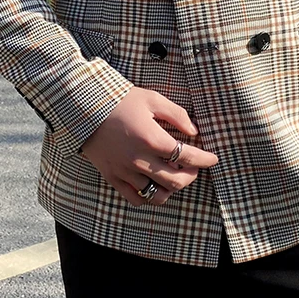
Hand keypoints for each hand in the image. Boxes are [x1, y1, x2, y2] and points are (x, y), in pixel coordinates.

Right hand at [80, 86, 218, 206]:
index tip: (213, 159)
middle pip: (176, 181)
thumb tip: (194, 131)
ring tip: (174, 176)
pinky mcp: (113, 178)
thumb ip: (177, 115)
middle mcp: (140, 160)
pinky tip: (154, 185)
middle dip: (191, 176)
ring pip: (157, 195)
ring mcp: (125, 172)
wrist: (85, 108)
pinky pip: (136, 198)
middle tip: (193, 167)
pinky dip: (150, 196)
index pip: (187, 156)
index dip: (205, 159)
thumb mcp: (152, 99)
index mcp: (152, 139)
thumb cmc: (121, 100)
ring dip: (171, 188)